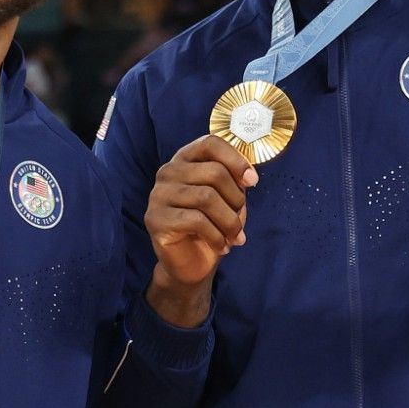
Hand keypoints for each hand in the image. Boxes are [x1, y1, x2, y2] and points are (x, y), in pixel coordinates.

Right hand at [144, 136, 254, 326]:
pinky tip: (221, 246)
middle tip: (239, 220)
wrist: (192, 263)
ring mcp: (158, 195)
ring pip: (207, 197)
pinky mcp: (155, 219)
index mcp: (185, 160)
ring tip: (234, 236)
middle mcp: (168, 172)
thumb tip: (248, 176)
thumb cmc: (212, 226)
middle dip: (236, 200)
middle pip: (214, 172)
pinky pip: (196, 221)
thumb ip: (234, 180)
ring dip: (230, 222)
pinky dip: (217, 236)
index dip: (236, 160)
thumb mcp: (227, 198)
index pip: (210, 144)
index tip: (253, 181)